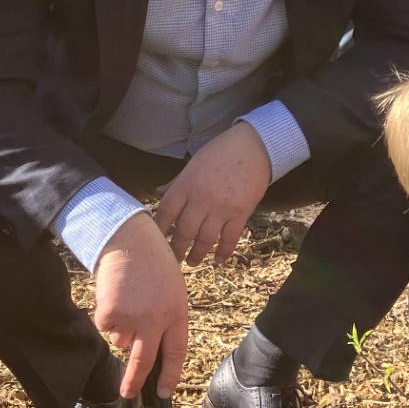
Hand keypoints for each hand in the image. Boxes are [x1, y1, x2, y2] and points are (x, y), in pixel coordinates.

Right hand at [92, 212, 187, 401]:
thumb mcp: (173, 289)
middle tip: (128, 394)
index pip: (176, 352)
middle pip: (144, 361)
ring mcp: (132, 318)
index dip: (170, 375)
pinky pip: (105, 327)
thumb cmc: (152, 262)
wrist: (128, 238)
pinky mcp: (110, 312)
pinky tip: (114, 296)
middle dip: (134, 382)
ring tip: (127, 300)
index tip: (164, 392)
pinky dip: (106, 316)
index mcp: (177, 312)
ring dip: (120, 329)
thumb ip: (166, 318)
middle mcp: (156, 319)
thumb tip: (151, 348)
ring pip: (120, 341)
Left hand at [153, 120, 271, 266]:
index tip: (154, 242)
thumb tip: (157, 193)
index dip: (159, 230)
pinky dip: (223, 252)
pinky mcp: (240, 213)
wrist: (254, 146)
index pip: (166, 212)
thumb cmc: (221, 152)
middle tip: (172, 260)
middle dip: (176, 249)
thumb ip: (176, 182)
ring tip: (192, 261)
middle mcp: (202, 198)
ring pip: (205, 239)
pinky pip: (229, 238)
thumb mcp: (193, 164)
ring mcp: (221, 207)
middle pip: (184, 231)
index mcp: (186, 184)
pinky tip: (218, 260)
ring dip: (197, 254)